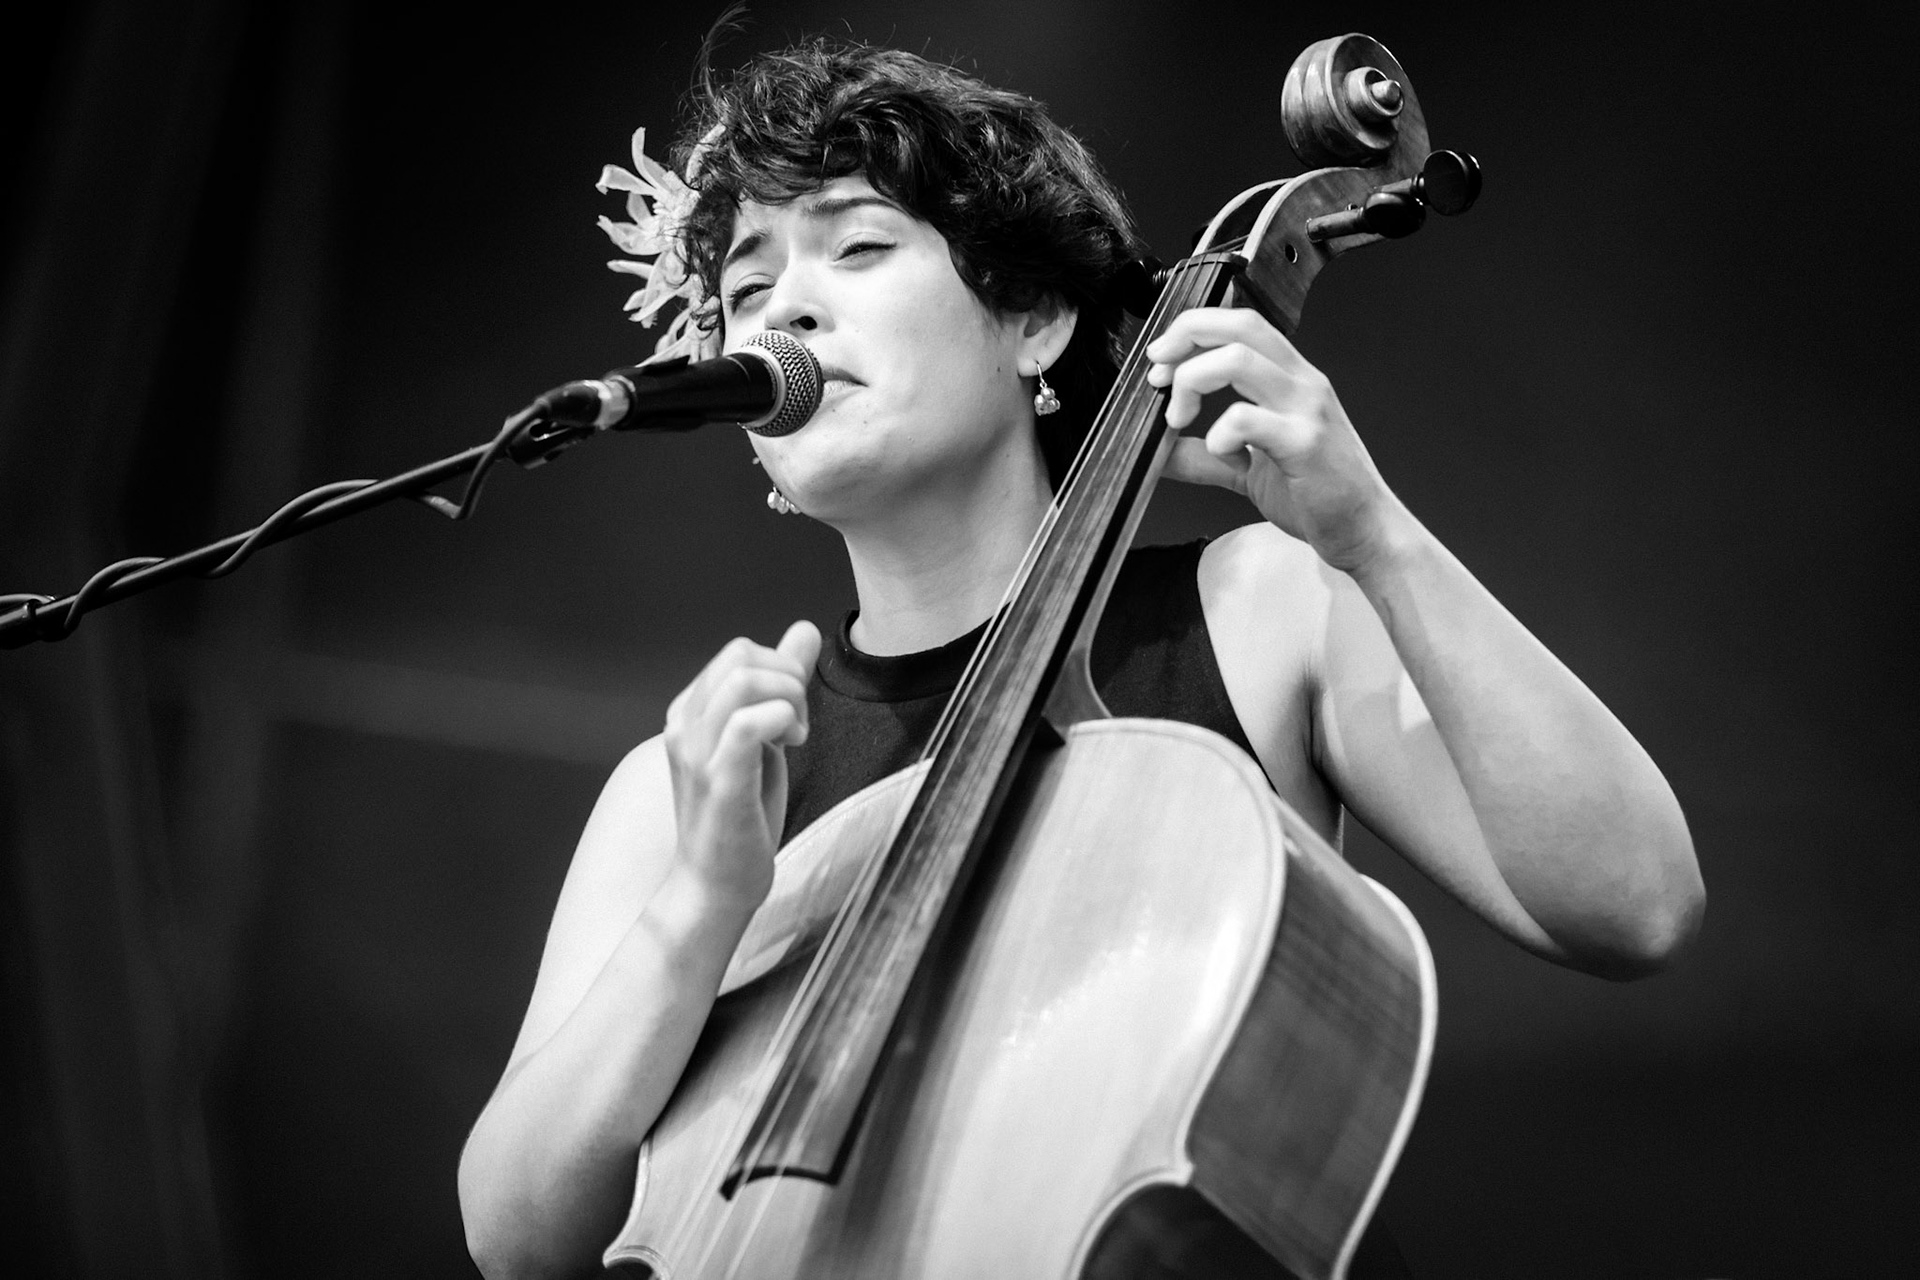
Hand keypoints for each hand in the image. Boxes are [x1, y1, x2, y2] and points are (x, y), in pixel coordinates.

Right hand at [662, 620, 821, 912]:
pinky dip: (781, 720)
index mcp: (690, 713)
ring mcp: (697, 754)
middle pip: (739, 655)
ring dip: (788, 699)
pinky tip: (791, 745)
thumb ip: (781, 683)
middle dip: (787, 678)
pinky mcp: (719, 783)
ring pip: (741, 679)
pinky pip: (746, 725)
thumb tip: (804, 629)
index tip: (794, 716)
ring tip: (795, 738)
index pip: (737, 652)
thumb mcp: (765, 738)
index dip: (780, 672)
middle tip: (800, 725)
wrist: (716, 886)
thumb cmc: (741, 815)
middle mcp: (683, 727)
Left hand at [1145, 307, 1406, 573]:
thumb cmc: (1318, 496)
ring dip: (1192, 381)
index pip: (1240, 325)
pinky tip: (1222, 454)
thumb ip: (1205, 456)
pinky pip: (1247, 420)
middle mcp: (1301, 383)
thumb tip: (1159, 452)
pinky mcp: (1305, 444)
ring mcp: (1305, 410)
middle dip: (1185, 337)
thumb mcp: (1249, 469)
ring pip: (1237, 359)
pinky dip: (1217, 434)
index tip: (1161, 362)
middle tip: (1157, 374)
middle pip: (1238, 325)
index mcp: (1290, 379)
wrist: (1366, 531)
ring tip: (1178, 419)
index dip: (1193, 331)